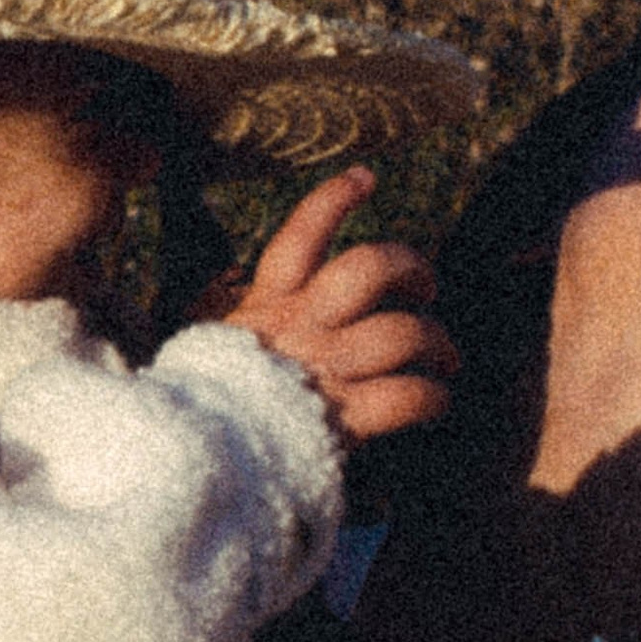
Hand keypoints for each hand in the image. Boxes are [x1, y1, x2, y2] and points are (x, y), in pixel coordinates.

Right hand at [227, 166, 456, 441]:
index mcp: (265, 305)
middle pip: (369, 268)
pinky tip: (434, 401)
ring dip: (437, 342)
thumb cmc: (208, 404)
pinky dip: (432, 397)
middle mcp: (300, 327)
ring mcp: (326, 370)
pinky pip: (410, 395)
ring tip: (445, 358)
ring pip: (404, 331)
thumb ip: (234, 316)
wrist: (196, 462)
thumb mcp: (210, 344)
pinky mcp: (347, 419)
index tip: (366, 179)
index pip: (301, 235)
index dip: (335, 199)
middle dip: (410, 268)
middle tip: (425, 287)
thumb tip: (241, 289)